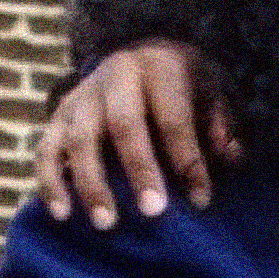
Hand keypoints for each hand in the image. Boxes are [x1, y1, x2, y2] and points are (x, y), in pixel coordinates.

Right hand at [33, 39, 237, 227]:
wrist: (137, 54)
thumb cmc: (181, 85)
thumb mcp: (209, 91)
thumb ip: (220, 125)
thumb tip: (231, 157)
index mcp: (159, 68)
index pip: (173, 118)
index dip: (188, 160)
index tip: (201, 200)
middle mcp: (116, 77)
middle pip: (124, 125)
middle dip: (140, 171)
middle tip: (154, 213)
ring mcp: (82, 97)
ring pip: (80, 140)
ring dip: (91, 184)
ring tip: (106, 223)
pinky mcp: (58, 116)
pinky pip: (47, 150)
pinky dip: (50, 182)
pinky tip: (62, 214)